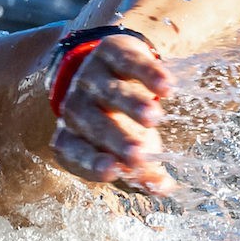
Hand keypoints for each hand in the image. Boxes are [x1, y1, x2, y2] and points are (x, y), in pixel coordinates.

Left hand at [49, 34, 175, 195]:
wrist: (110, 69)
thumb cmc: (119, 123)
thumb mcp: (127, 150)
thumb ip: (143, 172)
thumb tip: (165, 188)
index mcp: (73, 136)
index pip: (74, 152)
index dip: (90, 162)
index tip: (113, 171)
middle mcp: (76, 108)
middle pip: (94, 124)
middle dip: (116, 140)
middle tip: (139, 155)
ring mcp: (91, 78)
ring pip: (110, 93)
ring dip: (131, 104)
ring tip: (154, 117)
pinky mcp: (109, 52)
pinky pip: (127, 63)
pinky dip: (146, 73)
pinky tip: (167, 87)